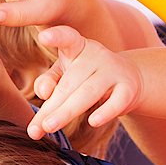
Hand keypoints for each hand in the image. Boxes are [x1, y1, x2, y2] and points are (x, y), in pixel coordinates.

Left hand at [27, 26, 143, 139]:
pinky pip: (116, 102)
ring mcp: (113, 71)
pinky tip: (93, 122)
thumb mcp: (65, 74)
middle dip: (52, 106)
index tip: (43, 36)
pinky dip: (105, 112)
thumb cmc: (87, 76)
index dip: (56, 37)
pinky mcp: (128, 90)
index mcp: (77, 47)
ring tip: (49, 127)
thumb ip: (49, 81)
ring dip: (67, 112)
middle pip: (69, 82)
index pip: (67, 38)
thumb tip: (42, 93)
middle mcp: (96, 55)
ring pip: (88, 93)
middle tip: (36, 128)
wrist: (129, 79)